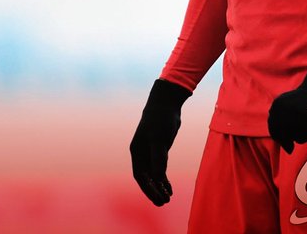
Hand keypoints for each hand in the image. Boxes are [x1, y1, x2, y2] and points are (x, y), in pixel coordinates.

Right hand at [130, 78, 191, 205]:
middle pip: (146, 178)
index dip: (148, 189)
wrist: (167, 103)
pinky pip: (160, 169)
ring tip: (168, 198)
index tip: (157, 198)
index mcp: (136, 152)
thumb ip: (159, 158)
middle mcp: (141, 154)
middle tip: (163, 203)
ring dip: (159, 187)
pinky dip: (164, 179)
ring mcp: (150, 152)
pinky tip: (169, 188)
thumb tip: (158, 178)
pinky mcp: (159, 150)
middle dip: (153, 191)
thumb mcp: (160, 138)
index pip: (141, 176)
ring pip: (153, 175)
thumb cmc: (161, 119)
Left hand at [268, 66, 306, 153]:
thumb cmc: (303, 101)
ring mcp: (301, 117)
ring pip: (299, 139)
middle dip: (293, 137)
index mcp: (277, 105)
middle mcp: (287, 111)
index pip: (274, 130)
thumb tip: (288, 150)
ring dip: (305, 135)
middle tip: (302, 129)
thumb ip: (280, 125)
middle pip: (286, 137)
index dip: (280, 137)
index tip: (287, 137)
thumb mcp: (285, 106)